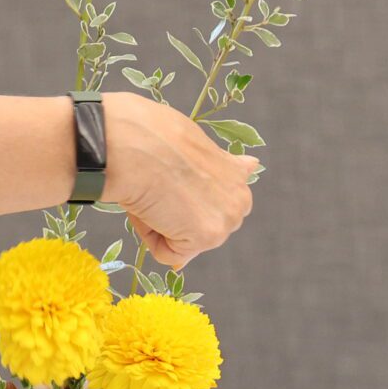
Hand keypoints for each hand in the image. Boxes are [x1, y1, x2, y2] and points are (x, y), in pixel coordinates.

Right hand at [99, 93, 261, 267]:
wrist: (134, 143)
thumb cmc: (152, 135)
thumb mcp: (196, 143)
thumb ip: (221, 163)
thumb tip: (253, 164)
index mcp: (237, 173)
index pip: (215, 204)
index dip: (185, 199)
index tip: (169, 181)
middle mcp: (240, 197)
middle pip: (201, 226)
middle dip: (178, 215)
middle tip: (159, 187)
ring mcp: (226, 219)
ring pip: (184, 240)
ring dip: (163, 224)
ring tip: (154, 193)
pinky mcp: (206, 237)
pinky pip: (168, 253)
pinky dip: (151, 236)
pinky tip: (148, 207)